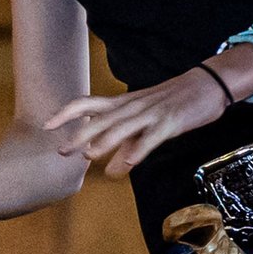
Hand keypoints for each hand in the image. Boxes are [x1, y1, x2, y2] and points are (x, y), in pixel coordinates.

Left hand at [46, 65, 233, 178]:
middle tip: (62, 150)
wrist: (205, 86)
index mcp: (124, 103)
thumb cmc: (173, 103)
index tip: (47, 125)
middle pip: (101, 118)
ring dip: (105, 142)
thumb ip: (126, 143)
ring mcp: (151, 114)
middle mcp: (133, 106)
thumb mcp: (145, 122)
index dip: (66, 113)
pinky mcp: (170, 122)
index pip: (88, 104)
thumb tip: (111, 167)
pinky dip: (141, 148)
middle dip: (80, 134)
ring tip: (90, 156)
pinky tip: (131, 162)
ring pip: (123, 127)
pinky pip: (152, 137)